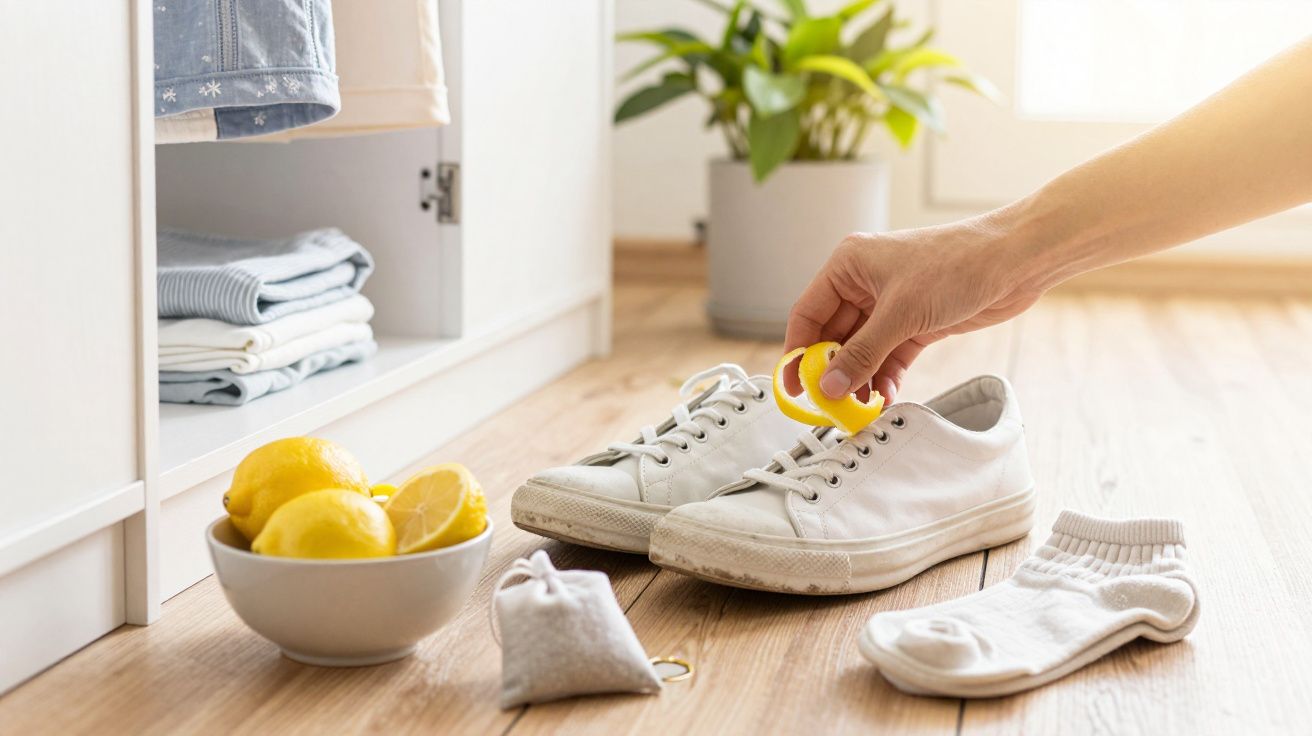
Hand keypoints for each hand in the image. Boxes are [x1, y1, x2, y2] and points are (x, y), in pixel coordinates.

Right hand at [784, 213, 1045, 403]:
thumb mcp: (901, 314)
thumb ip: (861, 354)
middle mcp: (864, 283)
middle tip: (828, 405)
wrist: (1015, 262)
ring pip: (861, 350)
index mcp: (849, 265)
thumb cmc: (958, 264)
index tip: (793, 388)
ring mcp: (890, 304)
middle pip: (833, 336)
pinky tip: (884, 397)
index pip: (808, 314)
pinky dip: (884, 377)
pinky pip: (888, 356)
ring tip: (859, 409)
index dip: (797, 352)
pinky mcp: (915, 322)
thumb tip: (829, 386)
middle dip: (832, 372)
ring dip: (860, 379)